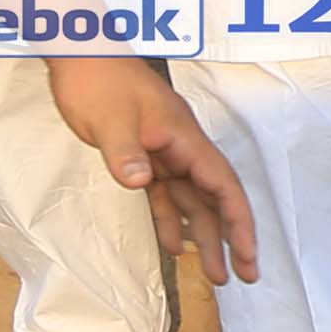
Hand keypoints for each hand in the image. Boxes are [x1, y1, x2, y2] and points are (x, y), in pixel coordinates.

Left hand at [46, 54, 257, 282]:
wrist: (81, 56)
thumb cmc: (99, 81)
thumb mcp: (110, 119)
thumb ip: (125, 152)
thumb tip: (140, 182)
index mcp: (184, 138)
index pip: (222, 186)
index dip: (239, 222)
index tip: (249, 255)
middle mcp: (181, 148)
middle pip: (214, 199)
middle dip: (231, 238)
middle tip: (243, 276)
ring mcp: (163, 154)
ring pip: (192, 202)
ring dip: (203, 237)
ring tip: (215, 274)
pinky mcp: (143, 157)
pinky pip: (164, 196)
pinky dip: (171, 221)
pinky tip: (175, 246)